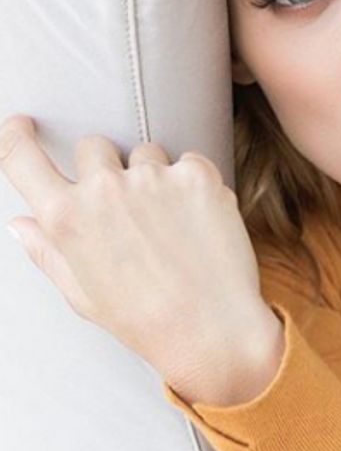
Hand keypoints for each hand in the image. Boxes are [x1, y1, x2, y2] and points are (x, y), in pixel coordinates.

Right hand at [0, 114, 278, 396]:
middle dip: (106, 167)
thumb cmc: (141, 317)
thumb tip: (19, 222)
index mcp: (65, 218)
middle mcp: (104, 189)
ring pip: (146, 151)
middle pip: (94, 146)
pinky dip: (193, 181)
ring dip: (153, 174)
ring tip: (170, 223)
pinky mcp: (198, 174)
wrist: (210, 327)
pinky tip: (199, 220)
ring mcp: (153, 178)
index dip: (17, 136)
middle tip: (128, 207)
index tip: (22, 123)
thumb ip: (47, 250)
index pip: (23, 159)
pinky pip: (189, 160)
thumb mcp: (81, 292)